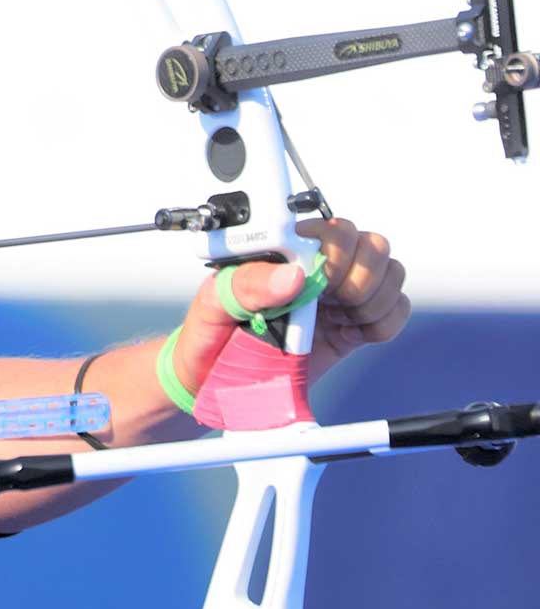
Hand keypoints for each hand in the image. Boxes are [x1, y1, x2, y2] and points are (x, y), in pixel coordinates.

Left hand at [172, 217, 409, 391]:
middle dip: (359, 278)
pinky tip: (352, 334)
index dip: (337, 253)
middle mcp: (319, 266)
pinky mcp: (356, 324)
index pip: (334, 229)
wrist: (214, 379)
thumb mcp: (213, 304)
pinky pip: (398, 309)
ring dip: (373, 300)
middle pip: (373, 245)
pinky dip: (384, 323)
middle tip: (330, 303)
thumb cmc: (210, 333)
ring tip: (339, 320)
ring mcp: (341, 294)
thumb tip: (295, 275)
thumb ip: (247, 284)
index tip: (318, 282)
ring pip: (392, 273)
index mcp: (287, 251)